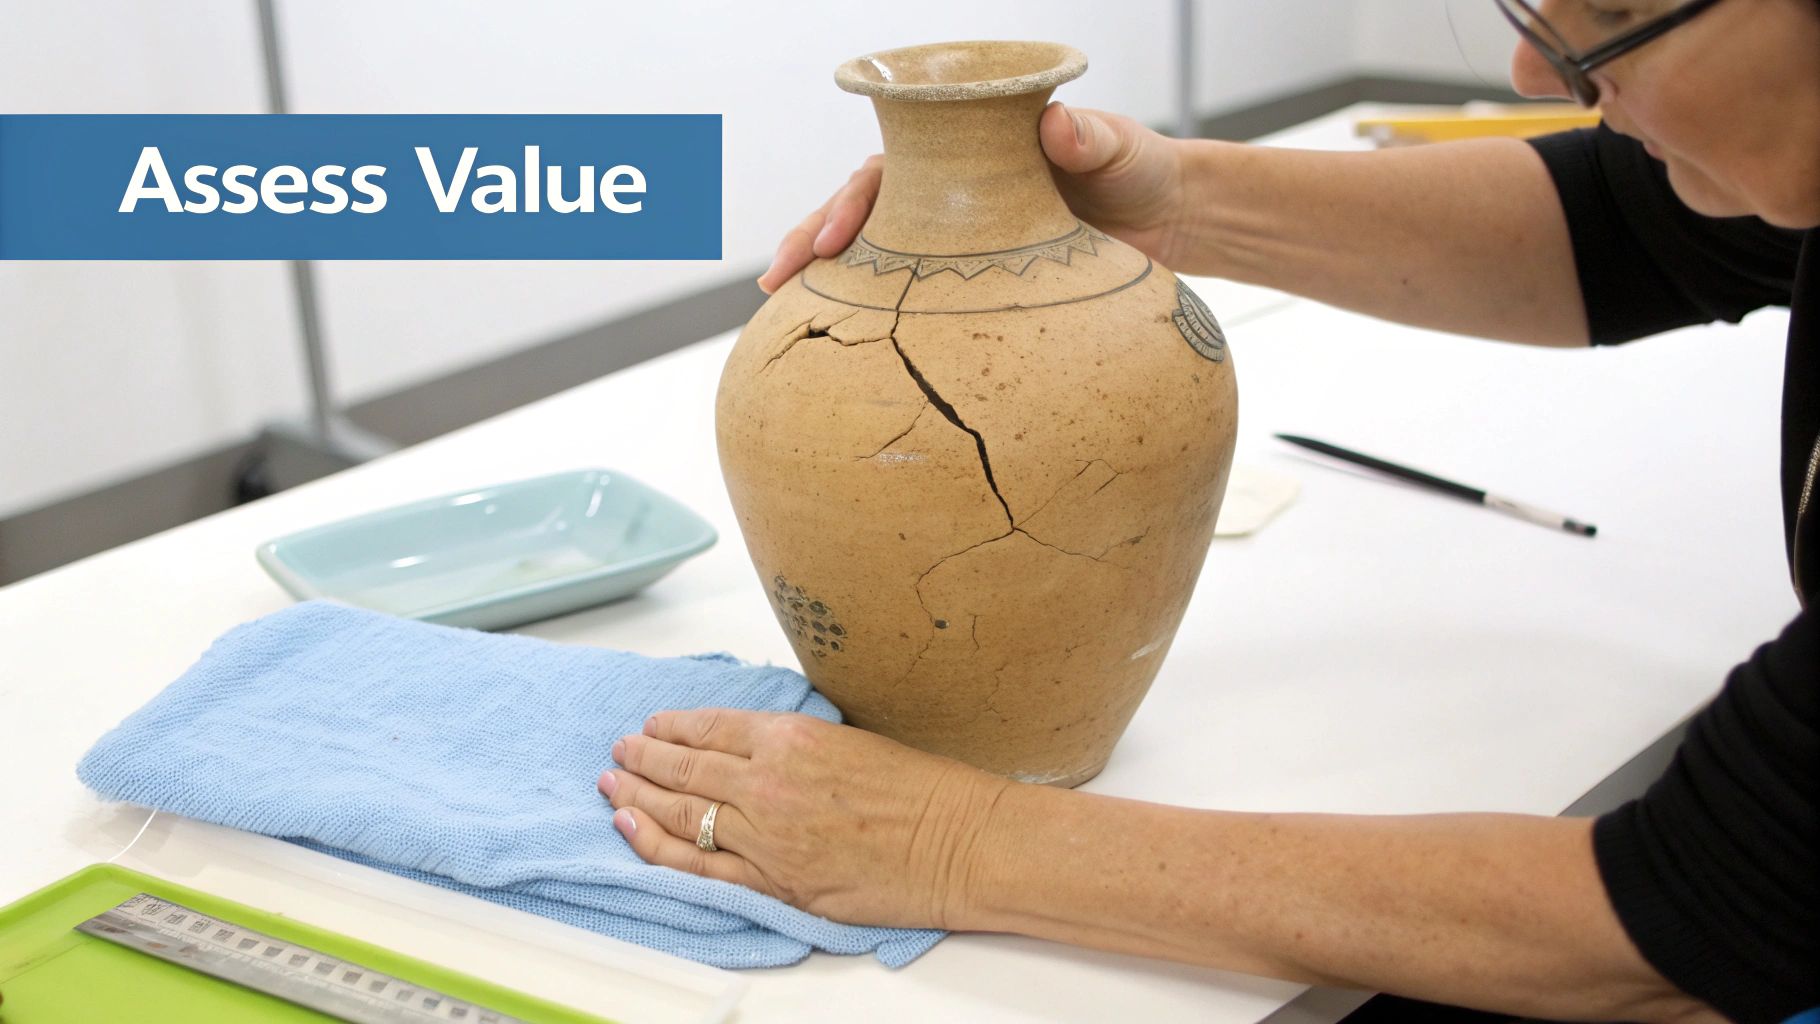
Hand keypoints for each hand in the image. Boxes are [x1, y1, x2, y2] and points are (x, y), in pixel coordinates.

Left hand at [599, 709, 1010, 928]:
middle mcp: (767, 782)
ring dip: (638, 796)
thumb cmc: (923, 793)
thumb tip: (756, 749)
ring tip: (614, 784)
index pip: (709, 727)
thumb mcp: (851, 739)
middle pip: (683, 768)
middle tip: (621, 750)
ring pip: (680, 814)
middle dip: (644, 757)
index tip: (654, 725)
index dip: (672, 726)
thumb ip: (794, 745)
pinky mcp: (772, 881)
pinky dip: (656, 847)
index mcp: (790, 737)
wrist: (956, 843)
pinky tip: (632, 828)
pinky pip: (697, 866)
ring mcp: (764, 835)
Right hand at [757, 103, 1193, 293]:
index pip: (892, 171)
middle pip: (868, 213)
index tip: (838, 234)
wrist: (1169, 219)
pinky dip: (880, 317)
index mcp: (967, 155)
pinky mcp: (980, 288)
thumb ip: (1090, 136)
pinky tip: (848, 344)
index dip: (857, 200)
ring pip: (883, 259)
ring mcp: (961, 244)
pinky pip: (921, 302)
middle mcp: (951, 197)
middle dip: (817, 239)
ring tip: (786, 308)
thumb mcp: (1118, 146)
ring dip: (834, 282)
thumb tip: (1055, 125)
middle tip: (778, 276)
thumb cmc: (1138, 167)